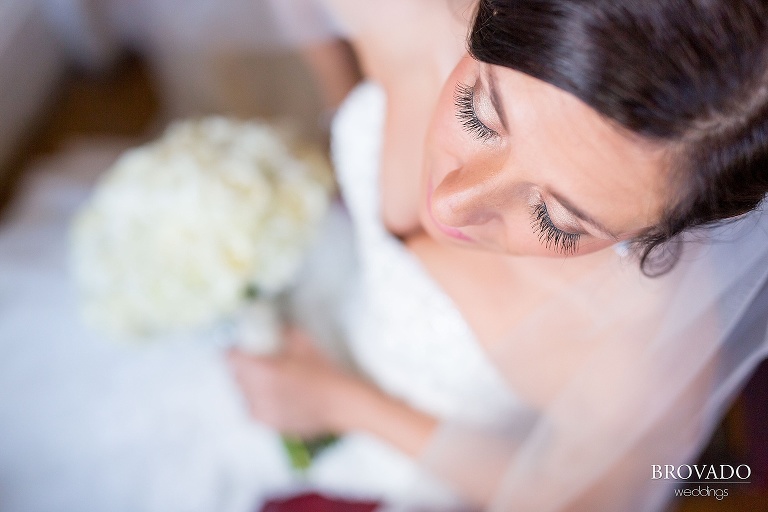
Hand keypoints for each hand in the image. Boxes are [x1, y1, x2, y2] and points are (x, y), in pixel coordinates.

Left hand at [227, 328, 366, 437]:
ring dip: (250, 385)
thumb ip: (283, 332)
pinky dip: (259, 401)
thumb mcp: (303, 343)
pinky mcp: (270, 424)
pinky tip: (275, 395)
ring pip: (243, 394)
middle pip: (235, 376)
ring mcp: (263, 411)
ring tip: (267, 379)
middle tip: (257, 360)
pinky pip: (254, 408)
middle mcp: (257, 393)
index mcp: (263, 370)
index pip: (230, 358)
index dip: (235, 350)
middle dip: (243, 367)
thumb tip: (274, 327)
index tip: (241, 347)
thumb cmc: (326, 374)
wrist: (342, 403)